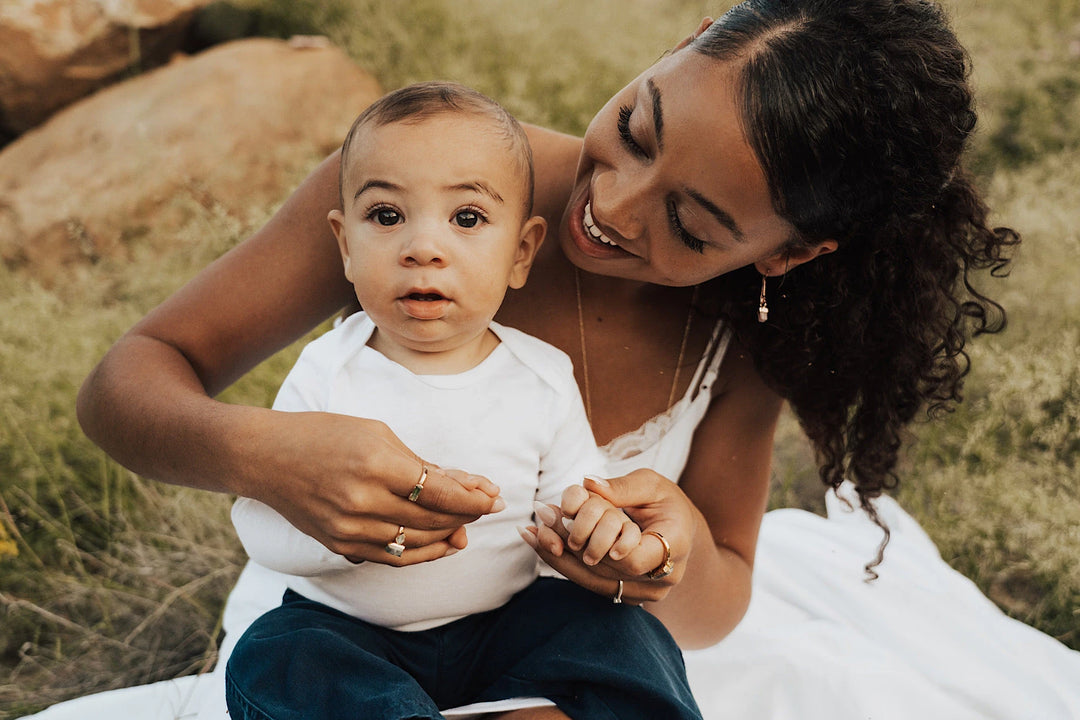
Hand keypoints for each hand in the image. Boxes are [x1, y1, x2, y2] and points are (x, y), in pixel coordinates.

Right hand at [251, 410, 503, 564]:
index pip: (440, 492)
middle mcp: (363, 502)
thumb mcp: (379, 434)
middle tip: (487, 506)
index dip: (474, 498)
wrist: (266, 457)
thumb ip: (422, 464)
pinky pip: (392, 558)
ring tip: (466, 527)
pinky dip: (421, 552)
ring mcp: (350, 529)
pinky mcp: (340, 546)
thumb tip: (468, 485)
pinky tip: (439, 542)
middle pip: (433, 520)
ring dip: (449, 537)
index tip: (495, 496)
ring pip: (417, 544)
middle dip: (467, 515)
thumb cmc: (325, 435)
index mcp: (376, 465)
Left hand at [521, 469, 695, 603]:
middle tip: (541, 513)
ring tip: (532, 530)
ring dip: (558, 556)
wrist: (679, 531)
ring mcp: (644, 593)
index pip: (634, 559)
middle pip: (606, 571)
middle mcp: (662, 579)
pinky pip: (591, 583)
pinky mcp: (626, 596)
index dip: (603, 546)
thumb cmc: (666, 502)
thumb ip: (622, 487)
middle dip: (568, 540)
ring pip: (594, 581)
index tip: (572, 522)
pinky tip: (540, 542)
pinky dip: (564, 562)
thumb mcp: (651, 485)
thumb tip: (589, 484)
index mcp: (675, 547)